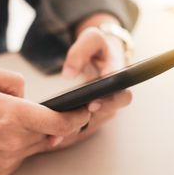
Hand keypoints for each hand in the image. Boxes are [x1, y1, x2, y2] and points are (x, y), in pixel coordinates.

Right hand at [0, 65, 90, 174]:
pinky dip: (21, 144)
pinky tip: (8, 133)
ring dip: (39, 133)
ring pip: (38, 145)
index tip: (86, 111)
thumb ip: (13, 80)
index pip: (59, 121)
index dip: (77, 117)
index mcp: (13, 115)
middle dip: (59, 123)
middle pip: (52, 134)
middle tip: (59, 112)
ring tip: (23, 119)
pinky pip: (21, 156)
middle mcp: (13, 141)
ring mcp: (6, 160)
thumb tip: (26, 95)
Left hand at [61, 14, 132, 143]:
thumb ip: (80, 52)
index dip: (109, 102)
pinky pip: (86, 124)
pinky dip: (70, 130)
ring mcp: (105, 105)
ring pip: (95, 123)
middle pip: (108, 114)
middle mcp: (115, 94)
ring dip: (77, 130)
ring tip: (54, 135)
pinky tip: (51, 136)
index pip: (121, 94)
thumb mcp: (91, 38)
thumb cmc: (99, 45)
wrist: (103, 53)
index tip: (91, 104)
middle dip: (88, 120)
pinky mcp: (95, 111)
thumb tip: (67, 75)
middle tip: (67, 124)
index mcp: (118, 77)